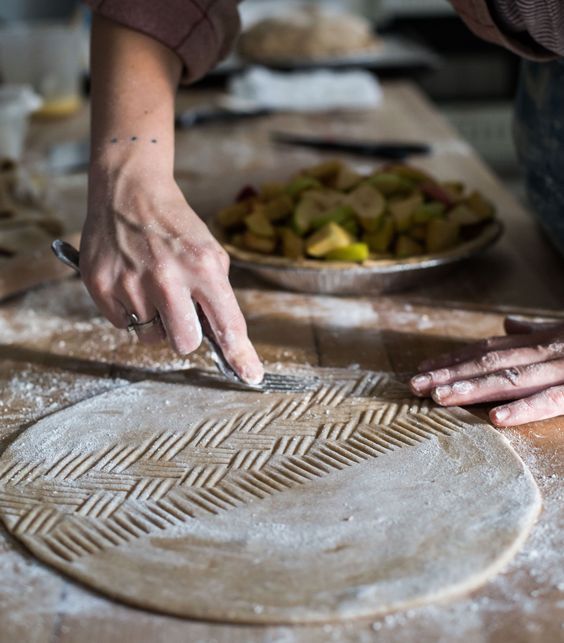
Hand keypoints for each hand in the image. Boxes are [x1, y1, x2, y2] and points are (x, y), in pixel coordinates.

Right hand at [80, 158, 263, 384]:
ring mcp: (130, 282)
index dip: (241, 355)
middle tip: (179, 311)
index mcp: (203, 267)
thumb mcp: (210, 251)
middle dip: (185, 334)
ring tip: (151, 286)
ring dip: (155, 321)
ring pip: (150, 338)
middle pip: (184, 343)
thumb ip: (217, 295)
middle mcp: (167, 277)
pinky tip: (131, 282)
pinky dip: (130, 311)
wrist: (129, 191)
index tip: (251, 376)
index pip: (227, 324)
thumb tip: (222, 340)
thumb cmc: (175, 225)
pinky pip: (123, 325)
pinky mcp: (100, 285)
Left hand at [410, 316, 563, 426]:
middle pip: (488, 363)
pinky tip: (495, 417)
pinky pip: (550, 400)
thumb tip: (509, 324)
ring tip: (439, 397)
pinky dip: (523, 408)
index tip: (423, 368)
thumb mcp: (563, 332)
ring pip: (509, 379)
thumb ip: (536, 331)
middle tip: (415, 385)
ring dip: (471, 387)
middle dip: (449, 374)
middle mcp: (544, 354)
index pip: (488, 350)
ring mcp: (561, 371)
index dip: (454, 359)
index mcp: (539, 343)